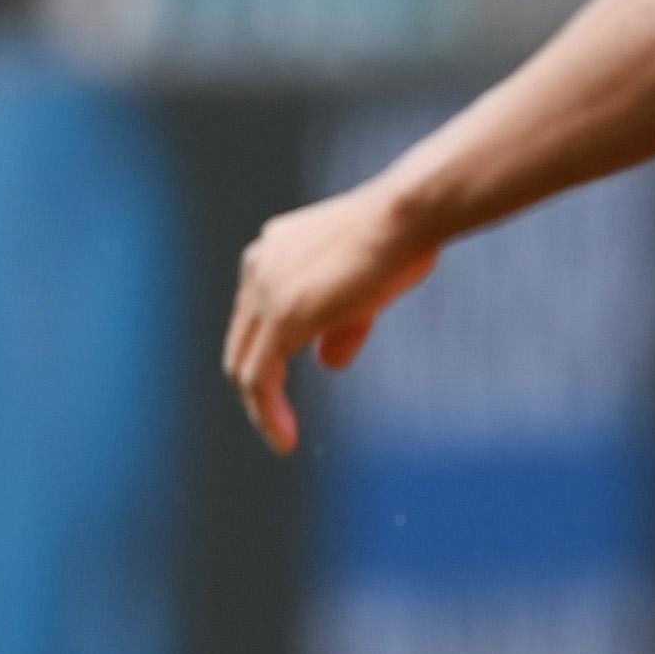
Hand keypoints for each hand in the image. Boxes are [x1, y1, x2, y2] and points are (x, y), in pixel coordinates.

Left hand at [223, 183, 444, 454]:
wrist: (411, 214)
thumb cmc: (403, 241)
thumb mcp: (366, 289)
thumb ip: (340, 326)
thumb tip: (327, 364)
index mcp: (272, 252)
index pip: (256, 316)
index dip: (269, 354)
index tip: (282, 385)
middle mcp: (258, 266)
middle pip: (244, 341)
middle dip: (259, 384)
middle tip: (276, 420)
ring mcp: (264, 289)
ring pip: (246, 363)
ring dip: (261, 406)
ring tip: (281, 436)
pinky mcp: (281, 316)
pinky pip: (259, 377)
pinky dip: (266, 412)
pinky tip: (284, 439)